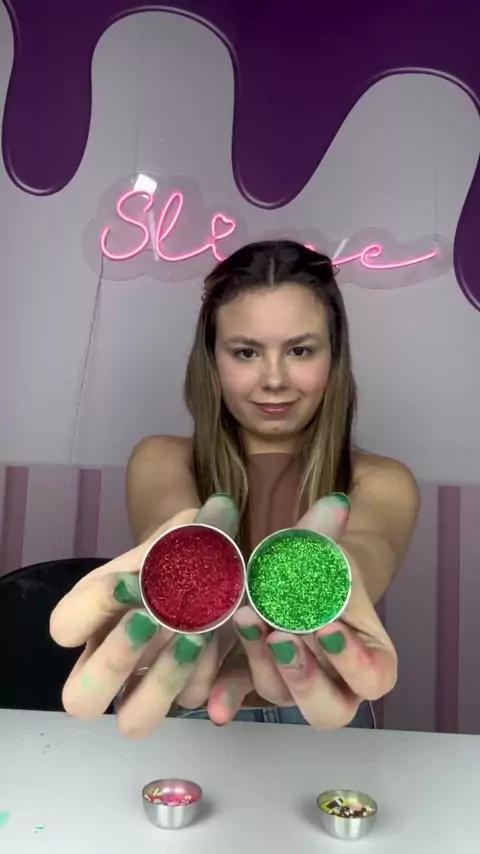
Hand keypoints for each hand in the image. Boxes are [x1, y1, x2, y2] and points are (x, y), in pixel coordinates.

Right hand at [50, 495, 239, 736]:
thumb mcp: (182, 530)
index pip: (64, 628)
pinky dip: (210, 675)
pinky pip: (192, 701)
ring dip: (164, 680)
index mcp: (91, 613)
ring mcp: (145, 683)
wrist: (214, 567)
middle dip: (116, 661)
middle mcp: (108, 657)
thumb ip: (194, 527)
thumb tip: (221, 510)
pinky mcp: (186, 691)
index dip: (93, 608)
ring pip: (134, 720)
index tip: (131, 580)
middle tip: (152, 620)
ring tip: (196, 635)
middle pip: (81, 699)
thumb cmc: (183, 547)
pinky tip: (226, 644)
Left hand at [209, 495, 396, 728]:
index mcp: (370, 660)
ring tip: (246, 620)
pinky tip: (214, 702)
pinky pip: (243, 696)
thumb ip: (327, 534)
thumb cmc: (319, 567)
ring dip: (263, 666)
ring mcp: (294, 688)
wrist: (288, 574)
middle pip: (328, 709)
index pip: (374, 678)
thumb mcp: (323, 552)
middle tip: (282, 638)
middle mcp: (336, 685)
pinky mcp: (256, 681)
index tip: (328, 626)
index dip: (353, 660)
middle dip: (304, 677)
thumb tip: (335, 503)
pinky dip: (228, 697)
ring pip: (281, 697)